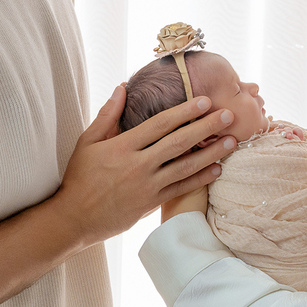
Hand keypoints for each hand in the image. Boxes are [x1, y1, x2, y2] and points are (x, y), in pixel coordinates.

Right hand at [53, 85, 236, 246]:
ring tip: (232, 140)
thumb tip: (123, 88)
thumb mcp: (87, 142)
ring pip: (185, 166)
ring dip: (212, 153)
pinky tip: (217, 169)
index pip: (159, 124)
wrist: (75, 219)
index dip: (184, 111)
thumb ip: (108, 115)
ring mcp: (147, 186)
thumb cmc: (79, 178)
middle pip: (178, 142)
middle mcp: (138, 165)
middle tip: (228, 114)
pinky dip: (200, 179)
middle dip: (206, 127)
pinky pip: (181, 189)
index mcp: (122, 146)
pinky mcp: (151, 203)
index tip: (204, 100)